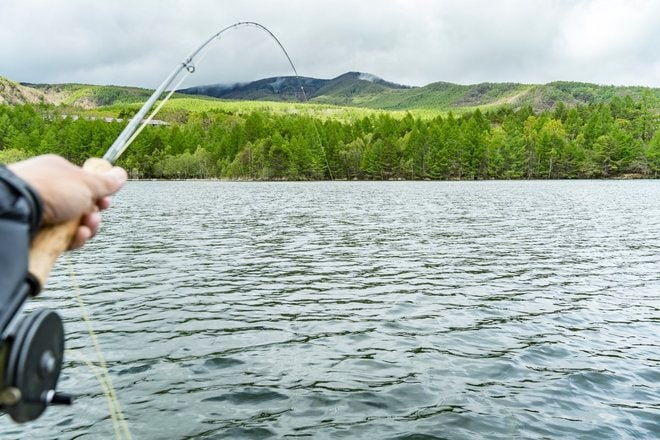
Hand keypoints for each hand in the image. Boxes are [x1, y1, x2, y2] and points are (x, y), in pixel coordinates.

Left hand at [8, 155, 126, 248]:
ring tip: (87, 227)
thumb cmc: (52, 189)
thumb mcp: (86, 183)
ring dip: (88, 228)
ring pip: (74, 226)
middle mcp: (49, 193)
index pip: (84, 185)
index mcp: (58, 174)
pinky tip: (77, 236)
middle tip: (94, 217)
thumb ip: (106, 182)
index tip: (106, 201)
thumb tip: (121, 174)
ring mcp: (43, 214)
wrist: (17, 210)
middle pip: (81, 208)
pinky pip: (63, 240)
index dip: (99, 195)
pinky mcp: (38, 234)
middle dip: (94, 215)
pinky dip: (75, 239)